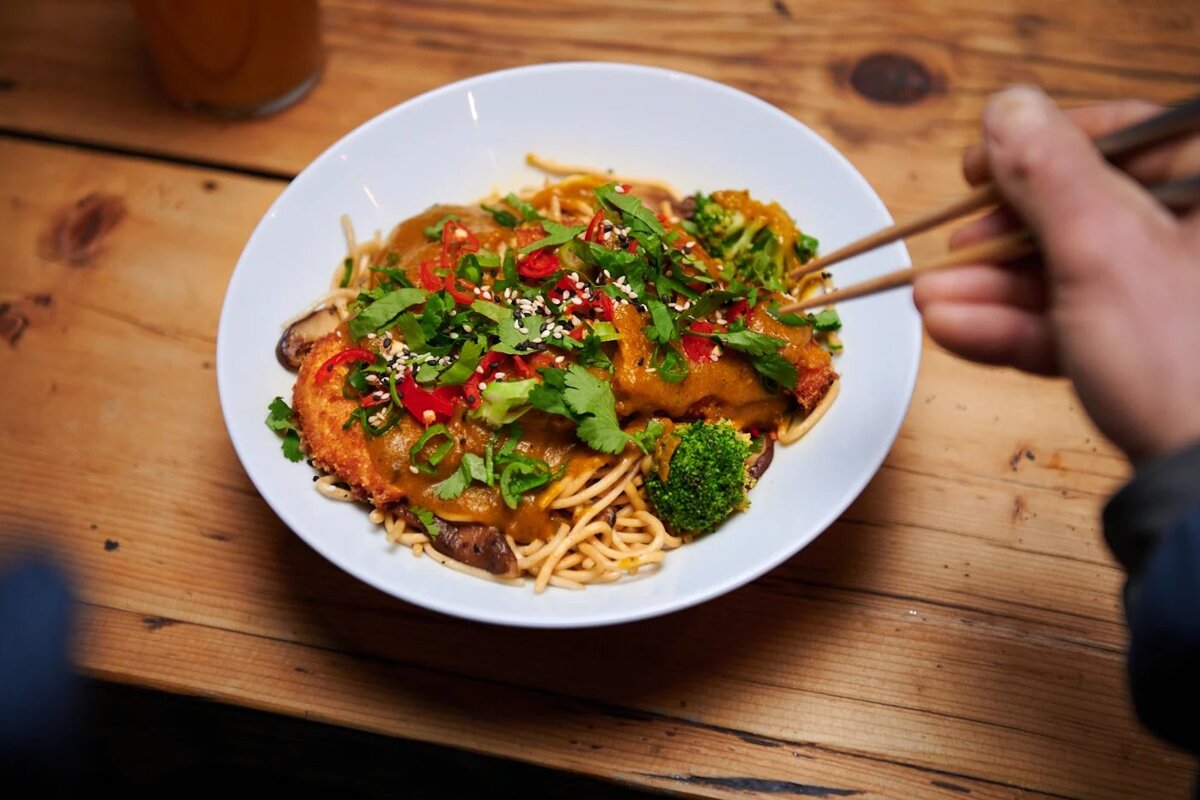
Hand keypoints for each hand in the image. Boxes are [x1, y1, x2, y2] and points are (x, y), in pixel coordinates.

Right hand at [913, 86, 1199, 463]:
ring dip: (993, 291)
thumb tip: (1009, 109)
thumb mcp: (1099, 251)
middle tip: (952, 248)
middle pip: (1089, 212)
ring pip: (1075, 276)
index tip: (983, 166)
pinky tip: (954, 329)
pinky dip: (1016, 329)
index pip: (1129, 135)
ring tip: (927, 300)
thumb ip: (1049, 173)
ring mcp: (1181, 302)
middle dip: (1003, 239)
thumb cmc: (1184, 361)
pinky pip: (1078, 326)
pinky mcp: (1157, 356)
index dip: (1044, 145)